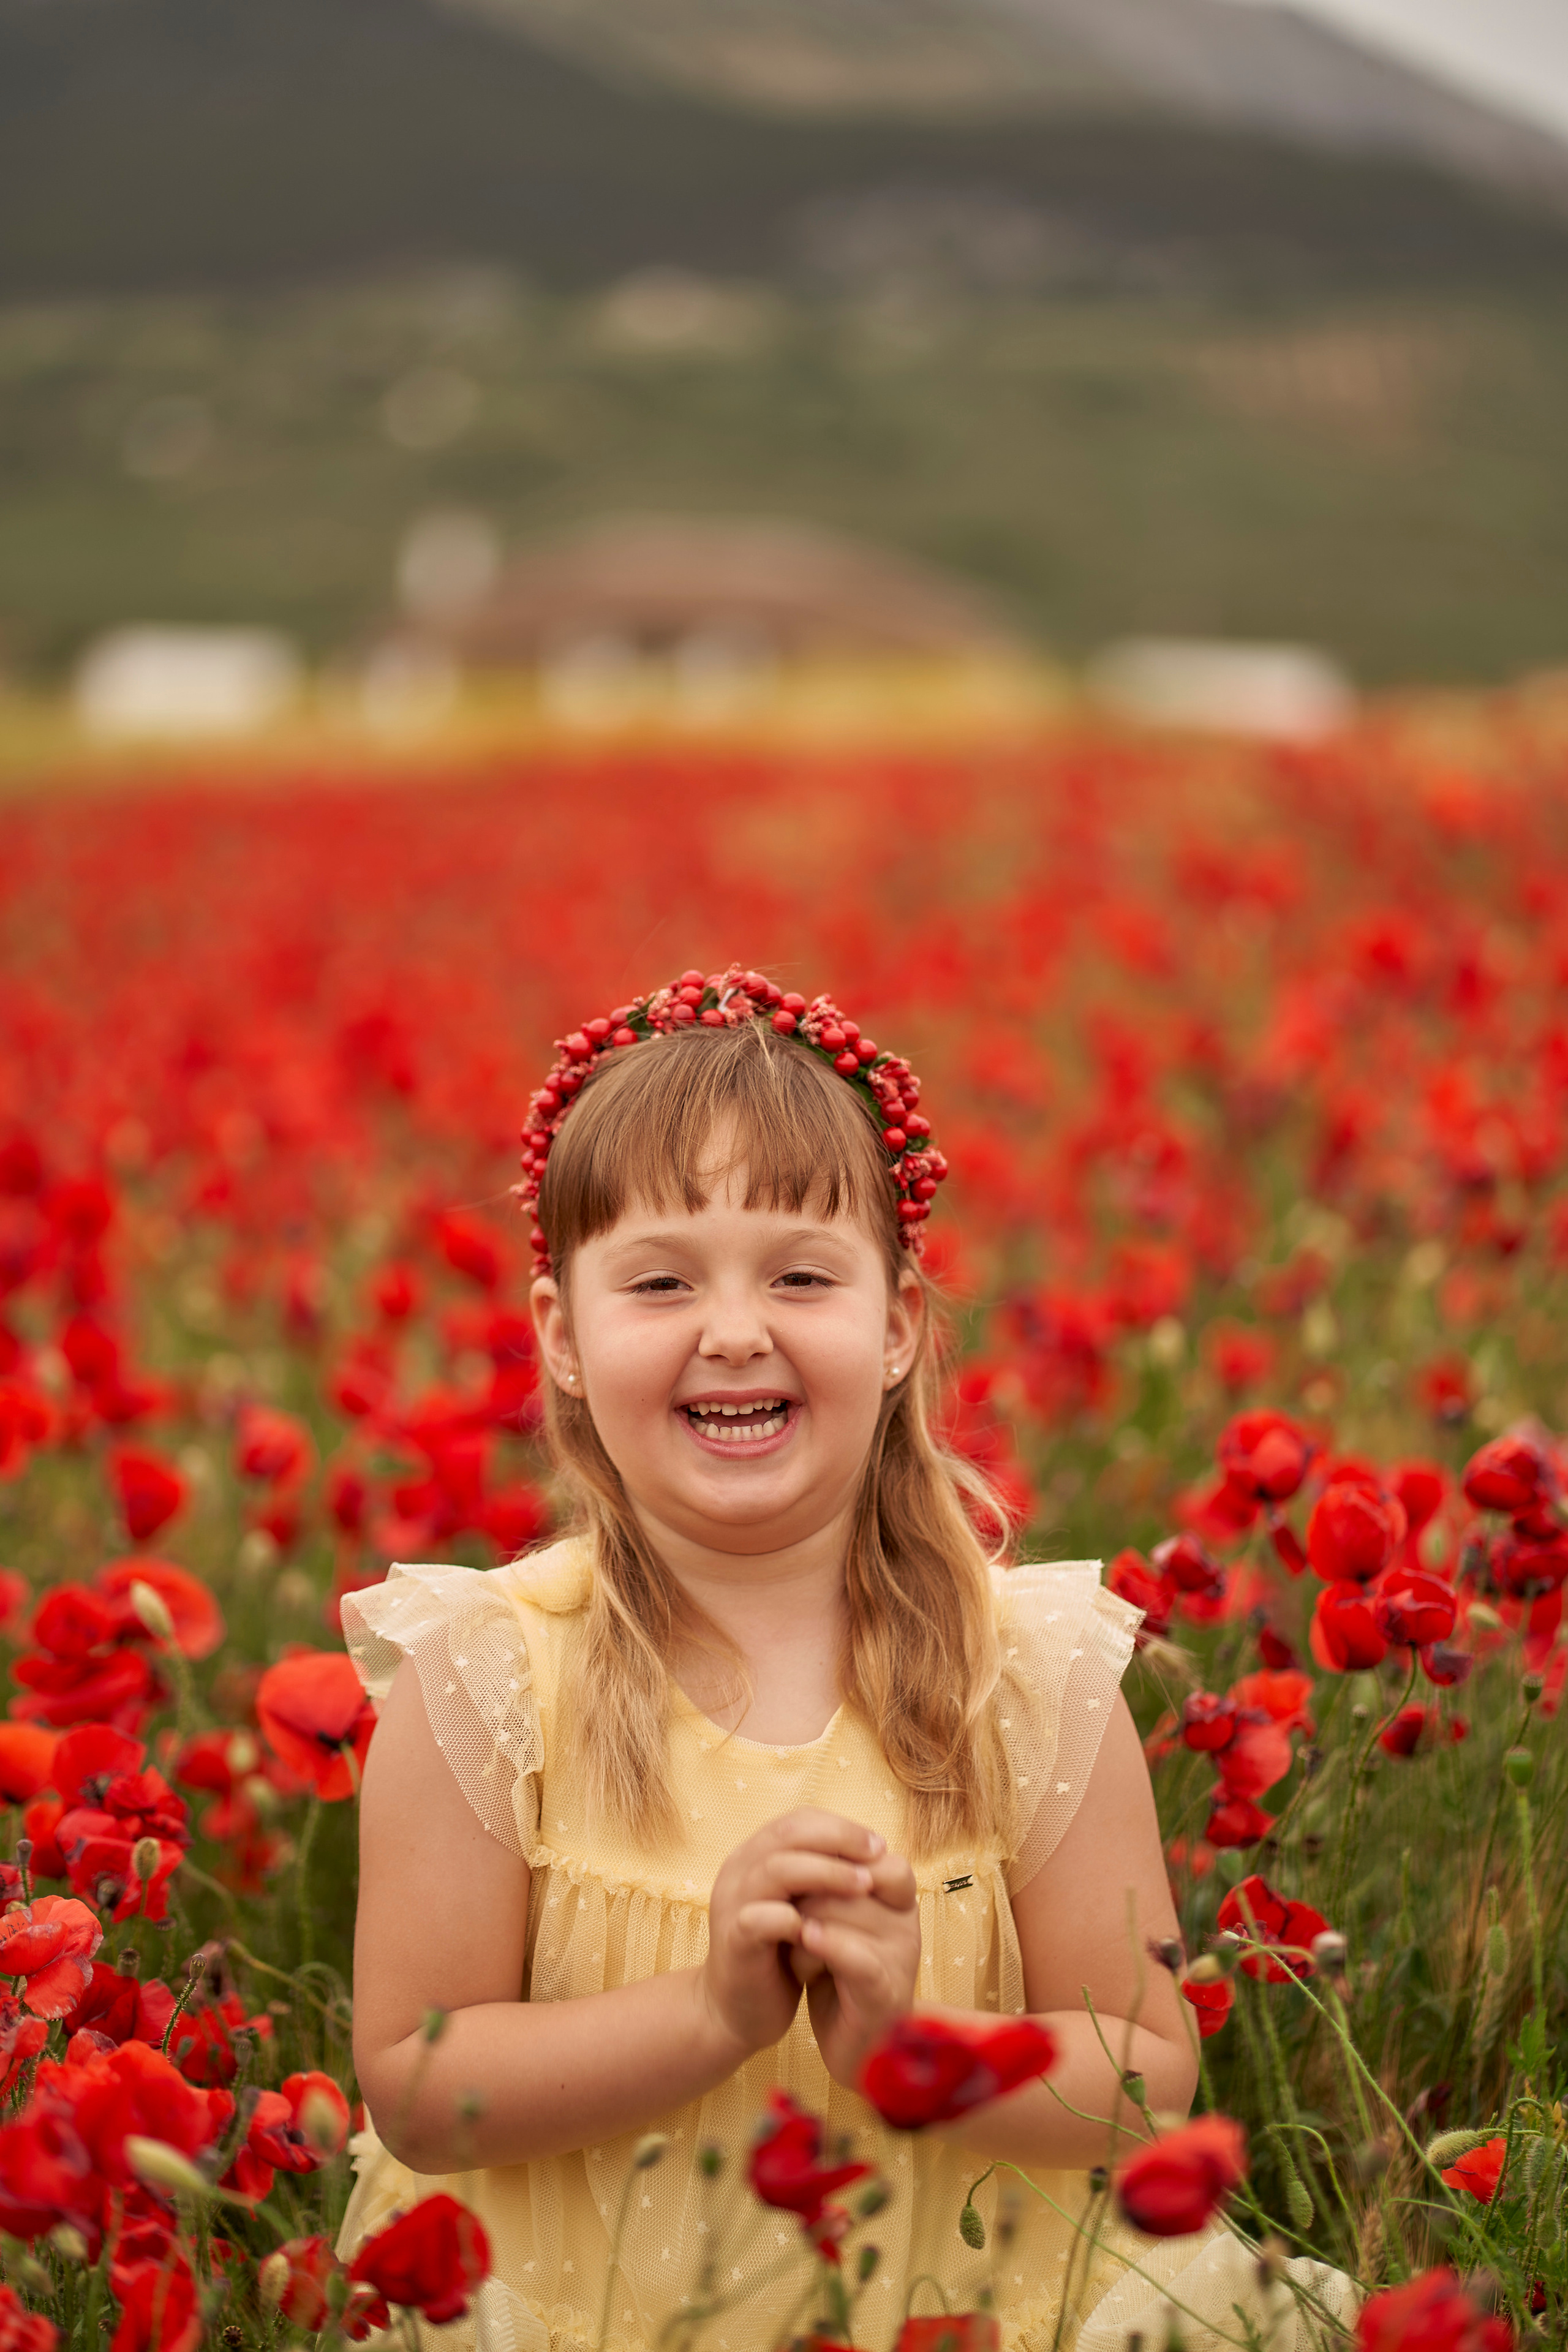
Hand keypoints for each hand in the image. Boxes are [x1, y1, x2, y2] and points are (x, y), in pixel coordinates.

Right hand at [700, 1810, 888, 2062]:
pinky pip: (759, 1918)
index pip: (798, 1820)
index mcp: (754, 1855)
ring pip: (777, 1869)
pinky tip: (823, 1927)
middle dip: (839, 1839)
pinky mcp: (733, 1941)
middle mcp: (738, 1870)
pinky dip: (793, 1918)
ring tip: (865, 1884)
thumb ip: (819, 1876)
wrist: (735, 2010)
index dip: (840, 1826)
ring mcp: (731, 1904)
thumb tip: (873, 1850)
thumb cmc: (777, 1954)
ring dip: (827, 1872)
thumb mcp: (800, 1905)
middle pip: (789, 1833)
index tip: (878, 1842)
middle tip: (878, 1852)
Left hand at [798, 1848, 919, 2090]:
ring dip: (803, 1931)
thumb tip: (799, 1833)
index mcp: (897, 1897)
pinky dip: (824, 1946)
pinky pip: (854, 1954)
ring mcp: (901, 1954)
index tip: (797, 1879)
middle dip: (804, 1898)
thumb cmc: (839, 1977)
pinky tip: (804, 1949)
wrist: (854, 2051)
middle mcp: (906, 1919)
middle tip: (795, 1929)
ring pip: (841, 1912)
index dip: (828, 1858)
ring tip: (799, 1957)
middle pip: (844, 1878)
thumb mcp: (835, 1919)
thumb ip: (830, 1881)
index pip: (868, 1850)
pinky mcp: (886, 1990)